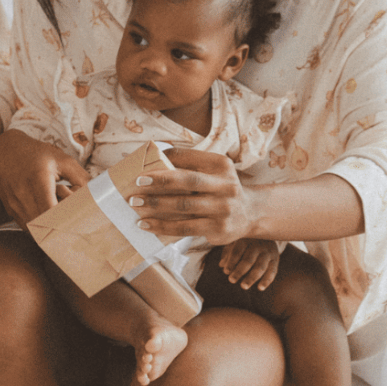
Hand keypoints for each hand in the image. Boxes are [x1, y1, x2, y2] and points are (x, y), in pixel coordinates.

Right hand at [0, 128, 90, 225]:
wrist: (5, 150)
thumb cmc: (37, 154)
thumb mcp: (62, 160)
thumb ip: (81, 179)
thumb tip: (95, 198)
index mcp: (38, 180)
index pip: (51, 213)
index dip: (64, 221)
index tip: (75, 220)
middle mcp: (23, 194)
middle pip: (44, 224)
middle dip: (58, 224)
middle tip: (67, 216)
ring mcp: (14, 204)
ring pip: (35, 228)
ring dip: (47, 225)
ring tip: (53, 211)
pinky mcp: (10, 209)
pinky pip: (27, 226)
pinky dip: (38, 224)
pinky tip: (43, 212)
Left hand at [127, 148, 257, 245]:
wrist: (251, 214)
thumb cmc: (220, 188)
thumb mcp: (213, 171)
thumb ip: (189, 164)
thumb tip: (151, 156)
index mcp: (221, 165)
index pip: (189, 158)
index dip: (165, 160)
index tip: (142, 165)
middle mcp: (226, 185)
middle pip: (188, 181)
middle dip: (160, 181)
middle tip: (136, 183)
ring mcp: (223, 209)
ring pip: (184, 206)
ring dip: (156, 205)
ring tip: (135, 204)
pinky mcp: (218, 229)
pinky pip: (184, 228)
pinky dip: (162, 226)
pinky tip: (145, 224)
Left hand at [219, 237, 279, 289]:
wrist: (267, 236)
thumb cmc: (246, 242)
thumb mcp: (235, 243)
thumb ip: (228, 253)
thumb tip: (221, 265)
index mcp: (245, 240)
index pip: (237, 251)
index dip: (231, 262)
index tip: (226, 271)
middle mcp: (258, 245)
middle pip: (248, 260)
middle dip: (239, 271)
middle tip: (231, 280)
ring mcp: (268, 252)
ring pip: (260, 267)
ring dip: (251, 278)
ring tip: (243, 286)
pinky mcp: (276, 259)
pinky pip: (272, 271)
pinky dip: (267, 280)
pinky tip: (260, 288)